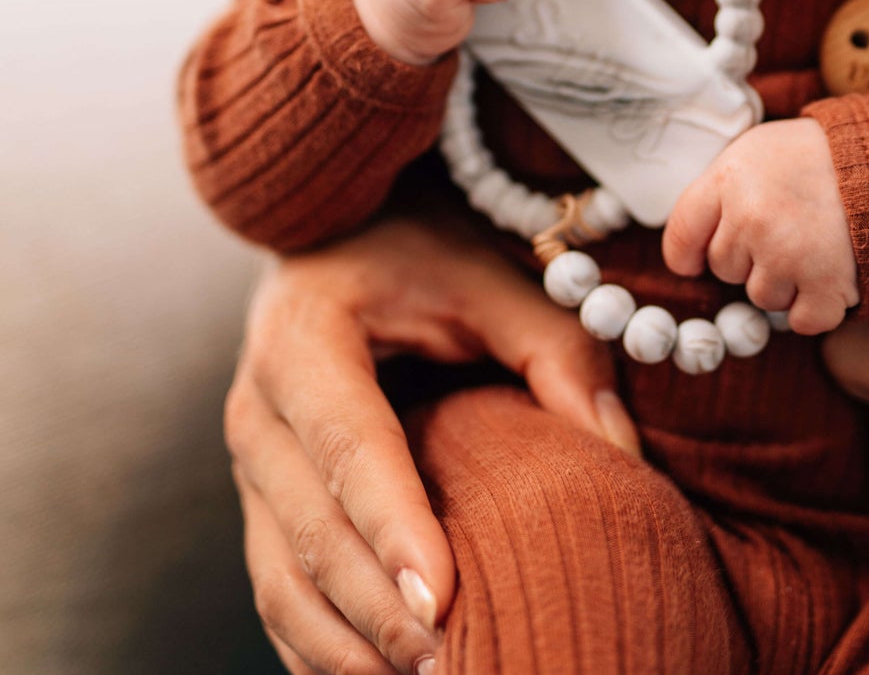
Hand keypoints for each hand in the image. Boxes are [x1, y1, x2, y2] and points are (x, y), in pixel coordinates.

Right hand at [225, 215, 639, 674]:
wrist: (338, 237)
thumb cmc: (420, 248)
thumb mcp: (490, 276)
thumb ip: (555, 350)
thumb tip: (619, 451)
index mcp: (304, 338)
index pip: (348, 445)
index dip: (393, 525)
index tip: (443, 599)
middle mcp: (256, 409)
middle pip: (309, 529)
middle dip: (378, 609)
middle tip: (453, 664)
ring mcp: (248, 465)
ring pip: (282, 580)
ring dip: (348, 646)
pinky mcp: (260, 502)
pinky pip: (277, 593)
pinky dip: (321, 648)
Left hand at [662, 118, 857, 334]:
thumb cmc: (811, 157)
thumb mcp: (751, 151)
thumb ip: (714, 194)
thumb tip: (686, 253)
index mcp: (729, 180)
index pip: (681, 237)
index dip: (691, 252)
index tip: (700, 256)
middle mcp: (753, 219)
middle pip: (724, 269)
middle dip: (750, 255)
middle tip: (786, 224)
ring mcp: (789, 255)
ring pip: (761, 297)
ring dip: (784, 281)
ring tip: (811, 241)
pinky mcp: (827, 284)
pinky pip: (802, 321)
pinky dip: (816, 307)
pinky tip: (827, 275)